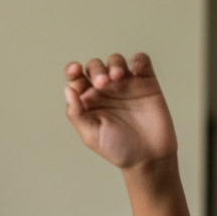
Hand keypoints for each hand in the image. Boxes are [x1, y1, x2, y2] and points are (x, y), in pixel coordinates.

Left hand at [64, 53, 176, 169]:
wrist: (148, 156)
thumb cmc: (117, 149)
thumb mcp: (91, 135)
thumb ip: (77, 114)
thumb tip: (68, 90)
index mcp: (88, 102)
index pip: (76, 80)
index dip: (72, 71)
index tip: (75, 70)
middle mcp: (105, 91)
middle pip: (95, 67)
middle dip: (96, 70)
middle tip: (103, 84)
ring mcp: (125, 85)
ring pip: (116, 61)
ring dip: (114, 63)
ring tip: (117, 77)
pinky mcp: (146, 82)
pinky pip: (141, 61)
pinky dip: (138, 60)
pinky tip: (136, 69)